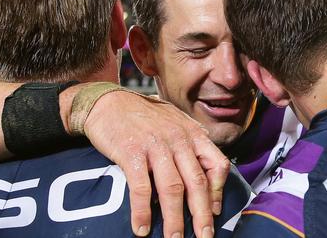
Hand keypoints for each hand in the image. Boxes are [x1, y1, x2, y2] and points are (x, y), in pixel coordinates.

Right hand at [81, 91, 227, 237]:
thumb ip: (191, 144)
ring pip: (172, 189)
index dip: (219, 191)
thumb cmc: (143, 116)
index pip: (217, 164)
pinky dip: (142, 211)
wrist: (108, 102)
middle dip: (202, 215)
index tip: (216, 211)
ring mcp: (156, 146)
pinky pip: (141, 188)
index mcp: (192, 134)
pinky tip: (141, 228)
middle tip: (204, 237)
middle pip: (197, 183)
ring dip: (174, 220)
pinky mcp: (132, 153)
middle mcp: (178, 140)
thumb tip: (205, 172)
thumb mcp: (175, 122)